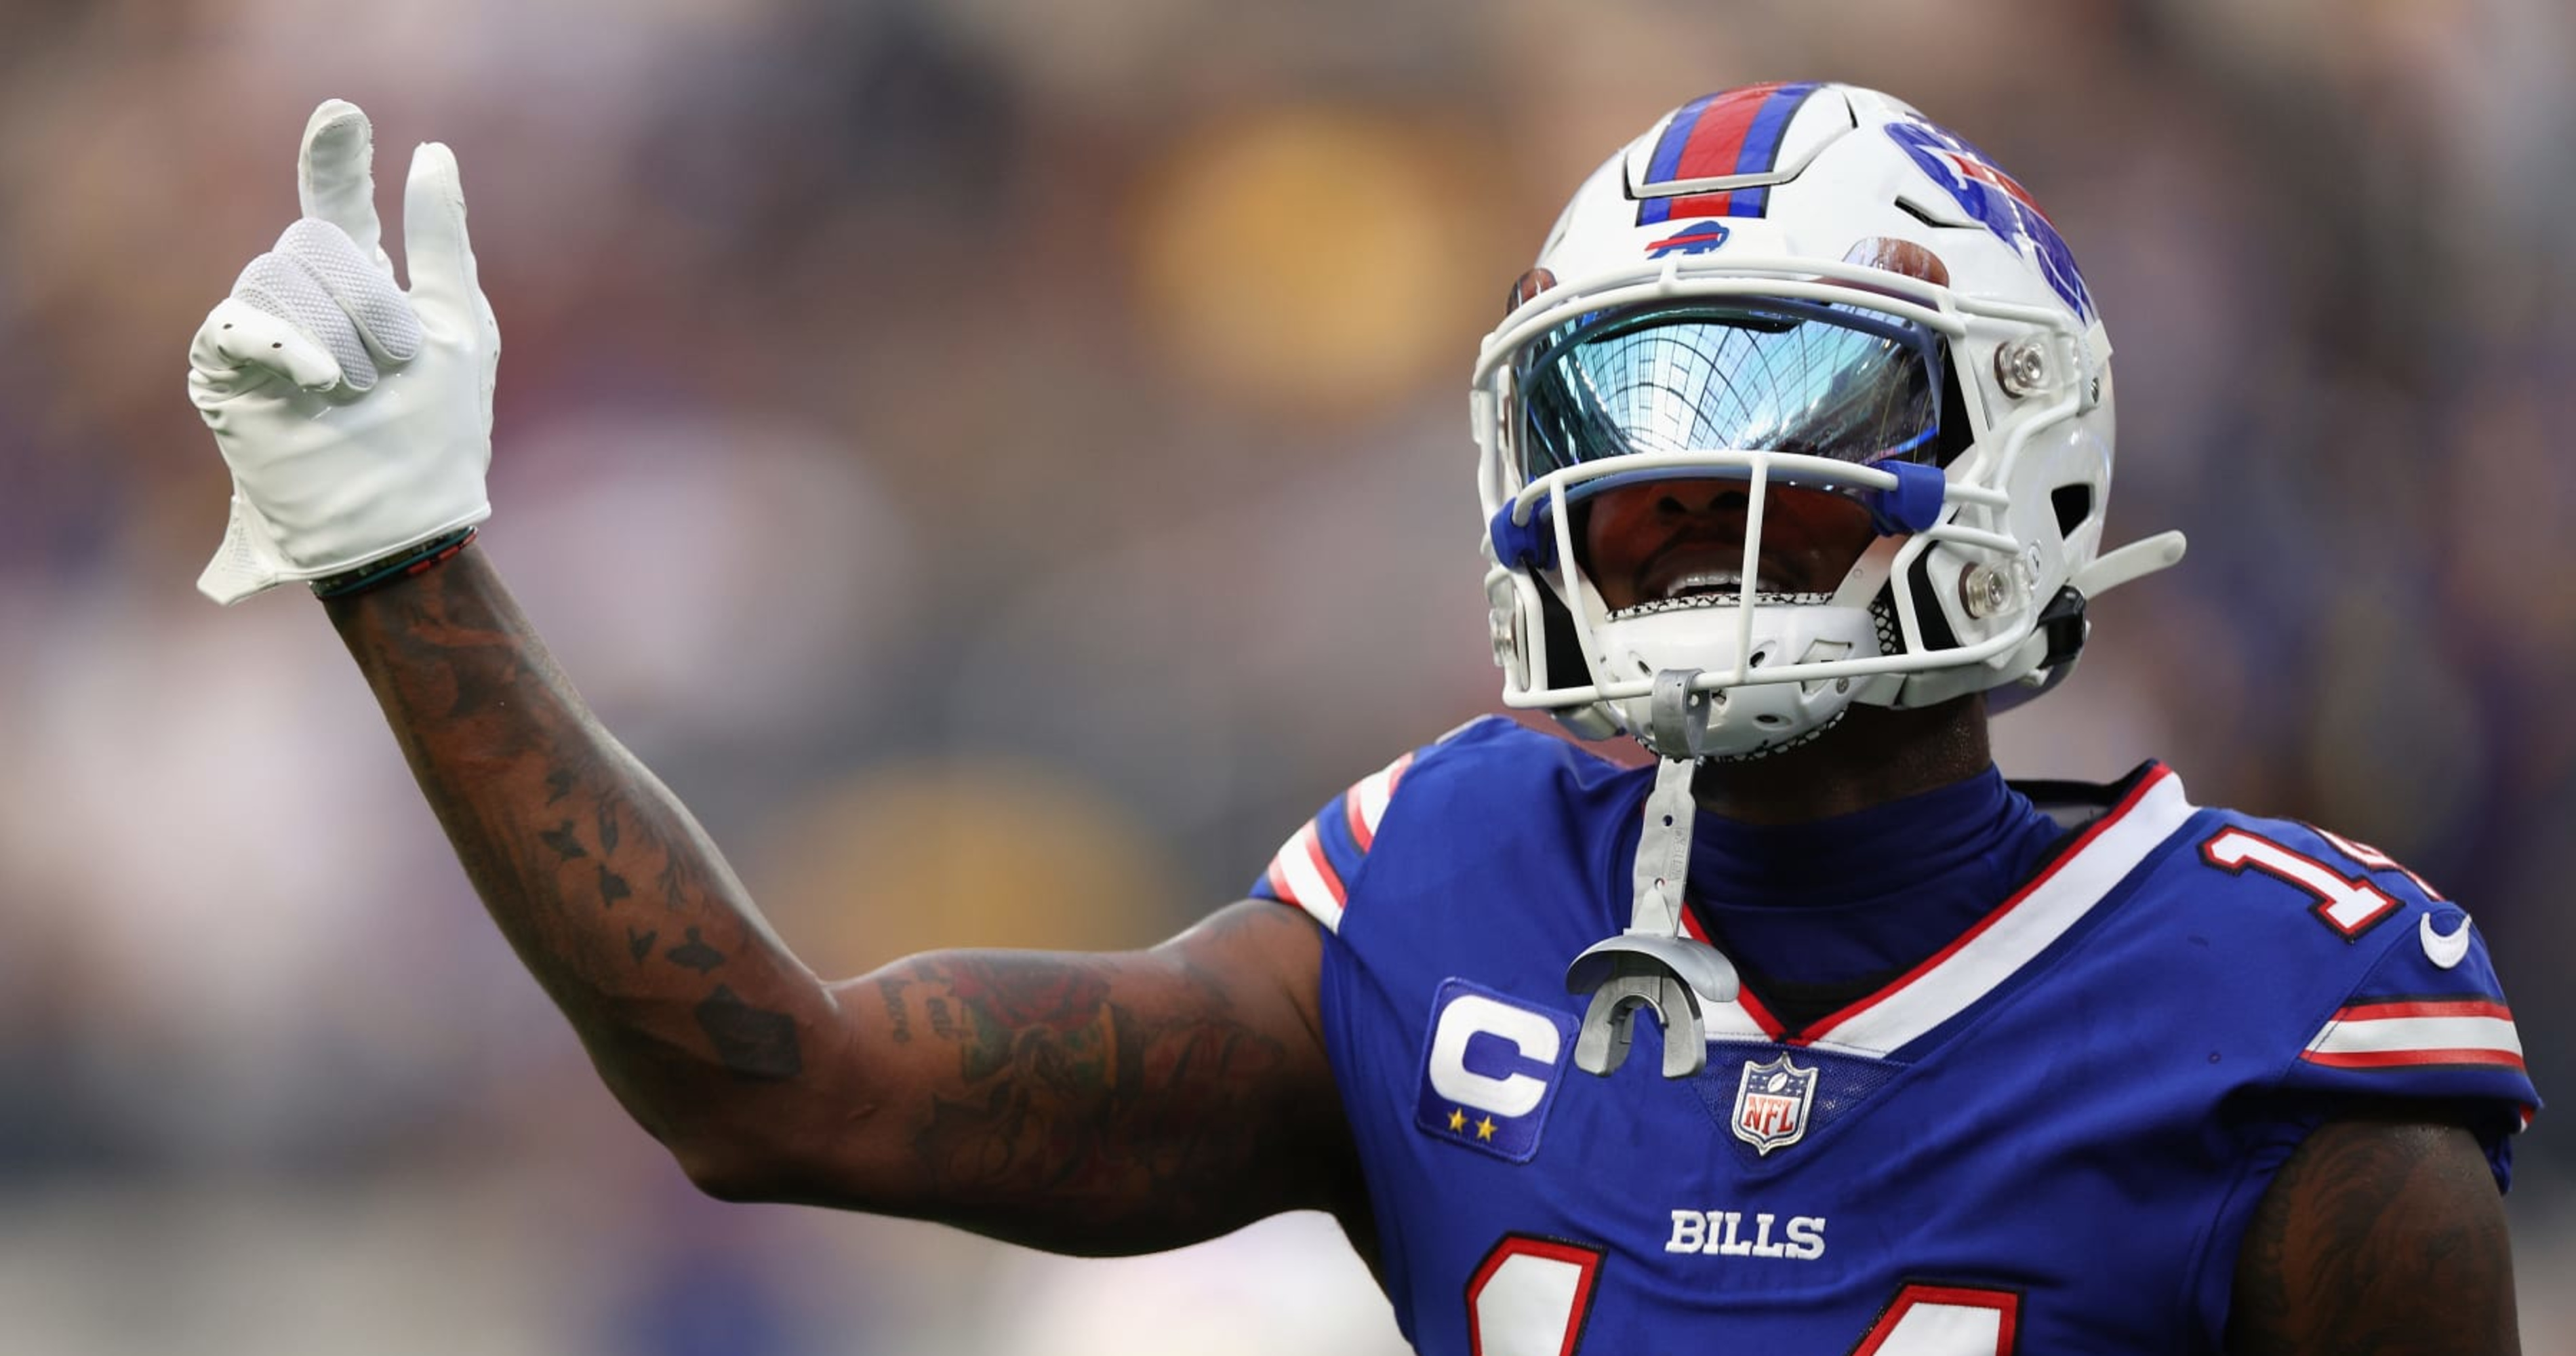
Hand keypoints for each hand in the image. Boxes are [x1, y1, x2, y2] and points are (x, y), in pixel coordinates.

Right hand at [189, 99, 498, 603]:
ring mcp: (263, 331)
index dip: (336, 159)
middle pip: (316, 237)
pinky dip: (286, 344)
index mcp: (360, 284)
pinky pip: (238, 322)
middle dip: (372, 301)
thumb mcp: (459, 327)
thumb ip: (442, 240)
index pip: (337, 203)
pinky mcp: (228, 371)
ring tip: (362, 391)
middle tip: (399, 364)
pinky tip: (323, 380)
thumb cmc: (438, 434)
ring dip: (340, 335)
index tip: (346, 115)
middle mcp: (305, 298)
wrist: (403, 522)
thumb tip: (433, 151)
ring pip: (280, 274)